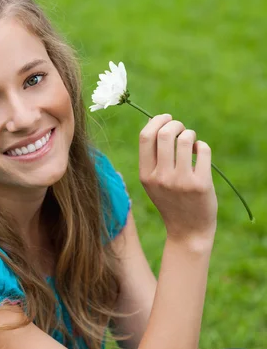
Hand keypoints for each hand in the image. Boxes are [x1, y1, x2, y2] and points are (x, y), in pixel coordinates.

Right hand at [138, 114, 217, 243]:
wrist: (188, 230)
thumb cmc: (171, 200)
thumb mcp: (153, 182)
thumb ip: (153, 157)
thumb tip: (157, 122)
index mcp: (145, 175)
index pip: (146, 136)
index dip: (156, 121)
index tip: (166, 119)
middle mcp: (161, 177)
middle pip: (165, 133)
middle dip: (175, 124)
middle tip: (181, 129)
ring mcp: (181, 181)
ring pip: (186, 139)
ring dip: (190, 134)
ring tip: (191, 143)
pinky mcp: (200, 184)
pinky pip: (202, 150)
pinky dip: (202, 147)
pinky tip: (200, 155)